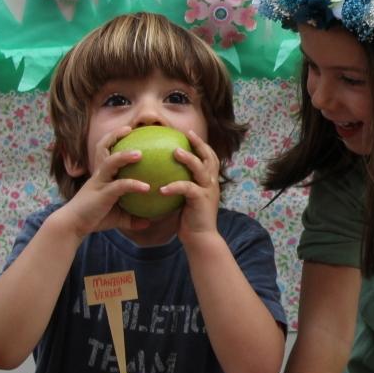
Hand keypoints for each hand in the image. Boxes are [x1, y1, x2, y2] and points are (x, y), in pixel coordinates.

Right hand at [58, 126, 151, 236]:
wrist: (73, 226)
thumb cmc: (94, 218)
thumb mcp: (117, 217)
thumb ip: (132, 217)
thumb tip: (149, 221)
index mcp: (101, 175)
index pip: (104, 150)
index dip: (113, 138)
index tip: (128, 130)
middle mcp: (99, 175)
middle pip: (102, 148)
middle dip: (114, 135)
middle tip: (130, 128)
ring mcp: (99, 182)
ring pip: (110, 162)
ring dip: (124, 155)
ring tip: (140, 153)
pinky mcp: (102, 194)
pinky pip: (120, 185)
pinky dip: (133, 184)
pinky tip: (147, 188)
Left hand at [160, 130, 220, 244]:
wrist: (201, 239)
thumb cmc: (190, 221)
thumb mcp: (187, 200)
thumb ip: (181, 186)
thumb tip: (162, 176)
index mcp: (209, 181)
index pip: (210, 157)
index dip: (202, 144)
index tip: (189, 134)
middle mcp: (212, 183)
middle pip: (209, 157)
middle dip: (199, 143)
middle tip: (186, 134)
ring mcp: (208, 191)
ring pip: (201, 168)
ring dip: (188, 159)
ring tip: (175, 152)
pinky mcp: (201, 200)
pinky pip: (187, 188)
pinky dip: (174, 186)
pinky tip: (162, 189)